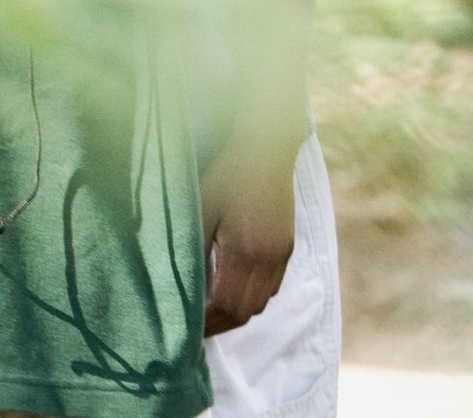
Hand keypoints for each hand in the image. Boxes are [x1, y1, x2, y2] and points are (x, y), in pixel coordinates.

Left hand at [199, 140, 296, 335]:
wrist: (266, 145)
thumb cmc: (227, 173)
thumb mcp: (201, 209)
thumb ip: (193, 252)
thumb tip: (184, 290)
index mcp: (246, 251)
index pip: (226, 306)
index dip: (205, 323)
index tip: (184, 328)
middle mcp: (269, 259)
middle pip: (245, 311)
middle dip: (219, 323)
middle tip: (193, 326)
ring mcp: (282, 254)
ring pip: (261, 303)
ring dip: (236, 311)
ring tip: (209, 309)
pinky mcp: (287, 246)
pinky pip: (272, 287)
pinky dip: (252, 296)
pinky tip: (232, 286)